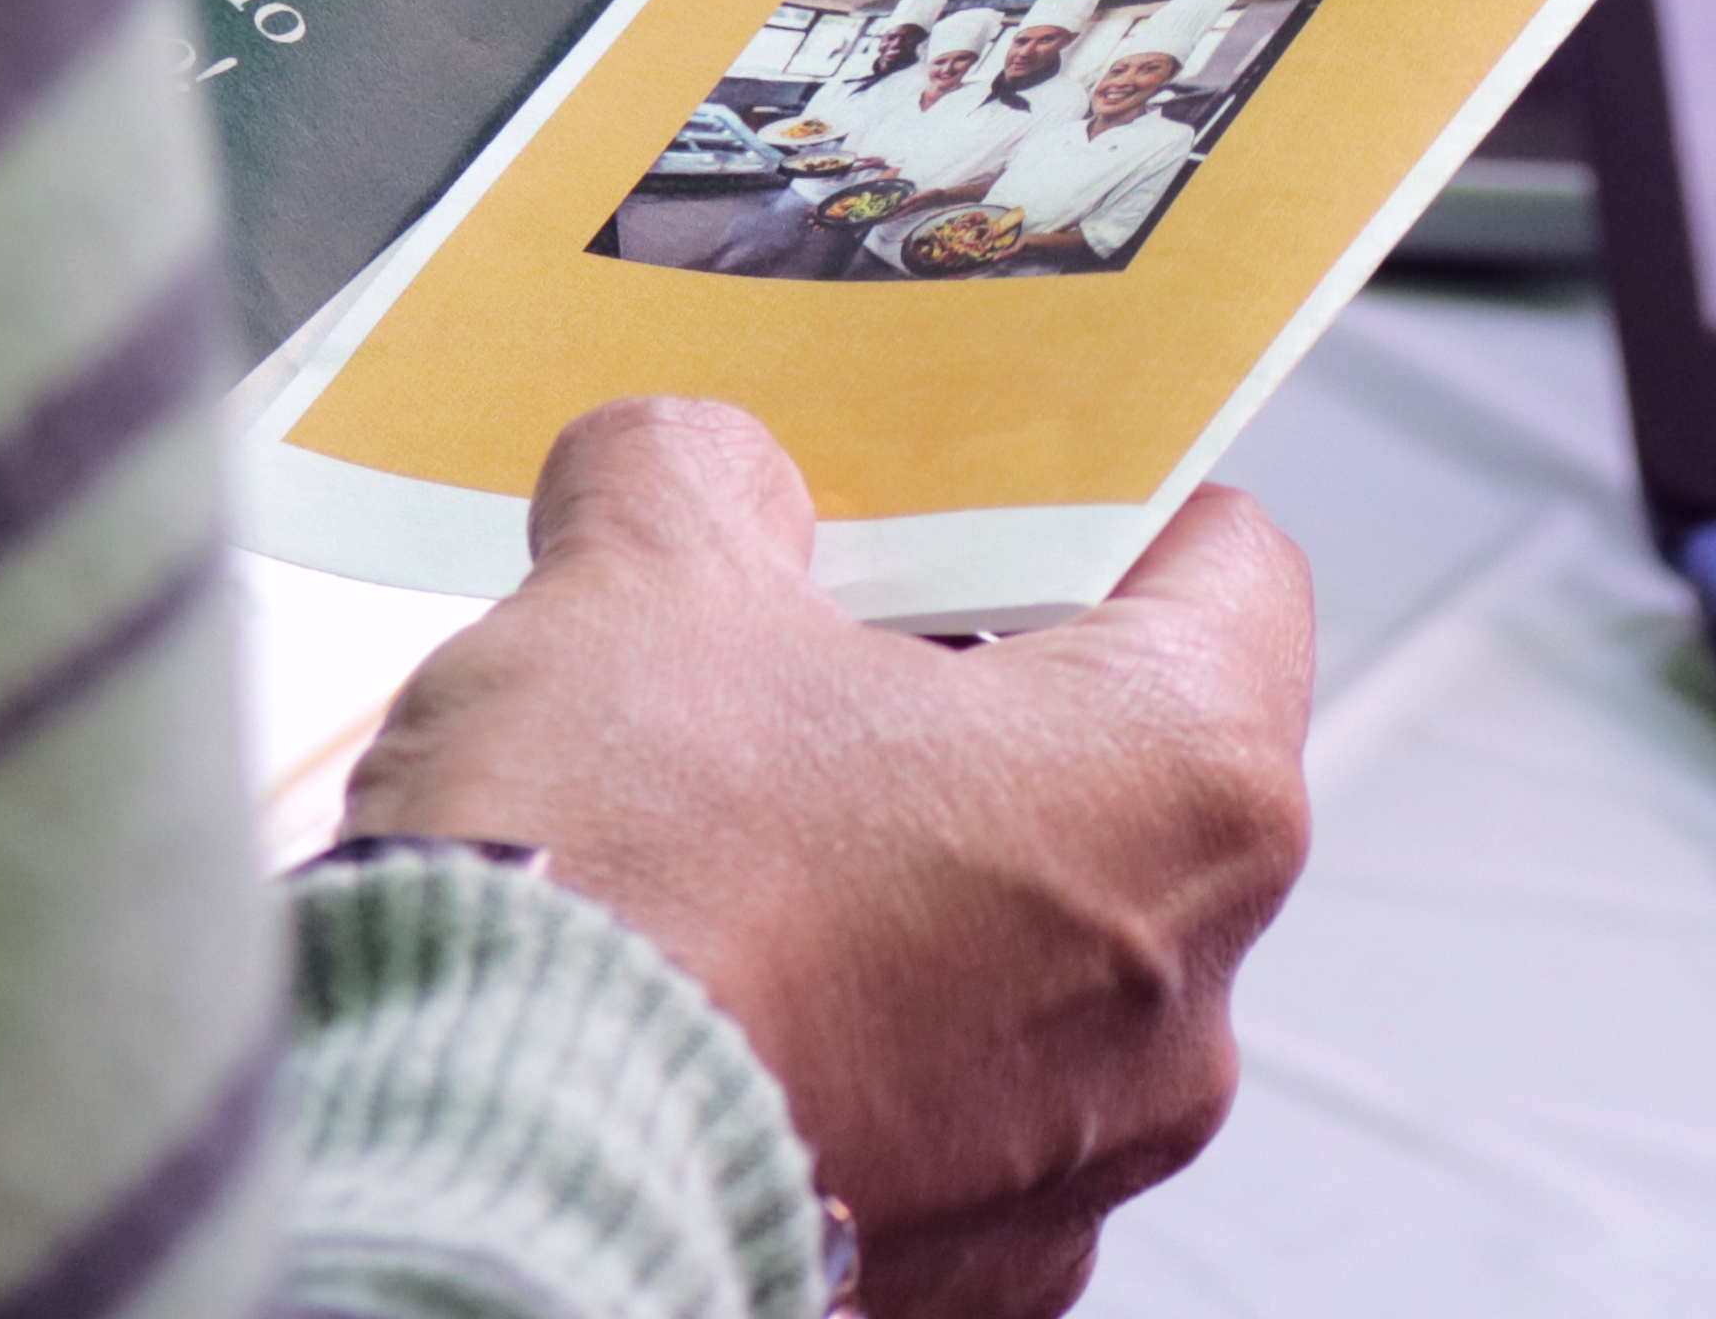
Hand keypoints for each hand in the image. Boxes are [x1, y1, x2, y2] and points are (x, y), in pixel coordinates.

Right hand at [344, 397, 1315, 1318]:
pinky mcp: (960, 1283)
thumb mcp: (643, 579)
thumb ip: (704, 480)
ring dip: (898, 886)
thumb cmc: (620, 889)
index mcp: (1179, 783)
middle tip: (796, 654)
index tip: (983, 501)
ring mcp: (1073, 1168)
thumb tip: (704, 478)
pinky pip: (934, 1118)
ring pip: (1022, 958)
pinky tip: (698, 999)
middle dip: (960, 705)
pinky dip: (842, 1049)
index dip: (1096, 508)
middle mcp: (1179, 999)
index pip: (1227, 573)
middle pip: (1118, 776)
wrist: (488, 1185)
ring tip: (712, 843)